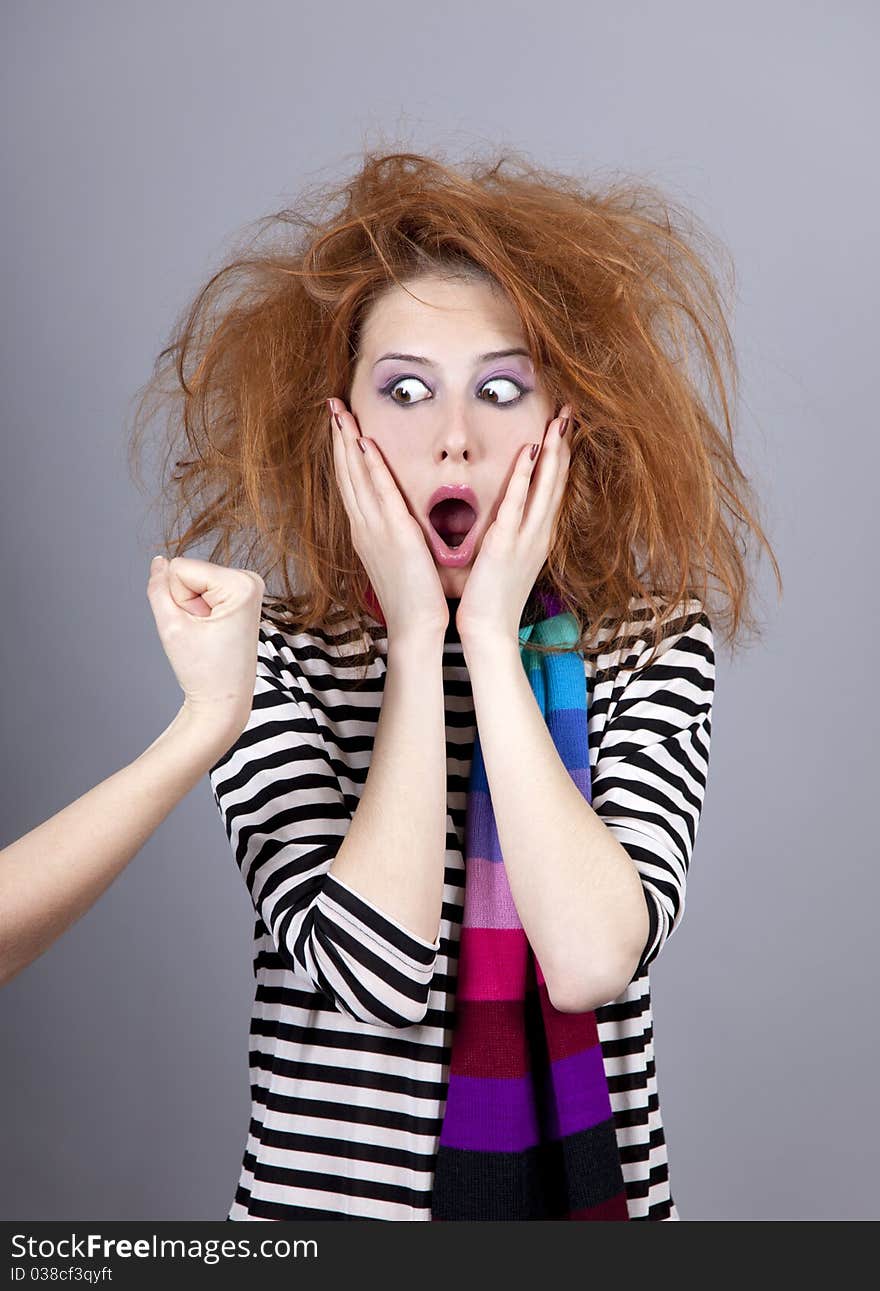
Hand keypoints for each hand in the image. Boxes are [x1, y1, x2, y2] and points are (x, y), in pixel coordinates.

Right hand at [146, 555, 264, 733]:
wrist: (223, 699)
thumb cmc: (202, 669)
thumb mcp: (171, 625)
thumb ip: (158, 587)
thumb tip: (159, 560)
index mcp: (241, 583)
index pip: (180, 568)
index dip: (179, 601)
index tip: (198, 627)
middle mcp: (250, 579)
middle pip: (188, 572)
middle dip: (187, 604)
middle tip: (204, 633)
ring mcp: (248, 587)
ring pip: (193, 580)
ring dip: (193, 608)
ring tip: (209, 634)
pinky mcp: (242, 595)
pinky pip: (203, 590)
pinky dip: (201, 611)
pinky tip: (213, 631)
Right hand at [328, 397, 448, 641]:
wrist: (415, 627)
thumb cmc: (412, 596)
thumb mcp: (398, 557)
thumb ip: (394, 532)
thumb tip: (396, 516)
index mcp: (365, 531)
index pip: (350, 482)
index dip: (342, 451)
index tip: (339, 424)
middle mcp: (364, 526)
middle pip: (346, 473)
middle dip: (338, 437)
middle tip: (332, 405)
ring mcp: (375, 529)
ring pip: (356, 477)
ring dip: (348, 442)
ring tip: (341, 413)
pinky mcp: (395, 534)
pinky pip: (380, 494)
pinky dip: (371, 468)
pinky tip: (365, 445)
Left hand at [456, 404, 572, 645]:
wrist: (489, 632)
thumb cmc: (492, 598)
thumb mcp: (508, 560)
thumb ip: (512, 534)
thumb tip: (509, 514)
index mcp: (540, 535)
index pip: (554, 487)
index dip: (561, 456)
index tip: (564, 427)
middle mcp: (540, 533)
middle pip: (557, 480)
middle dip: (565, 444)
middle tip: (570, 410)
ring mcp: (527, 538)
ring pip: (545, 487)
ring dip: (553, 451)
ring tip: (560, 420)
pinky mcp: (507, 544)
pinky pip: (518, 503)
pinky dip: (525, 476)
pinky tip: (529, 451)